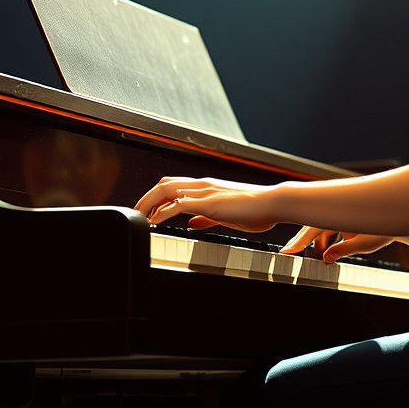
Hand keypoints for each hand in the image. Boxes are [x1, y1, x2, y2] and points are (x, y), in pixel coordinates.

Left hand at [134, 177, 277, 232]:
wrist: (273, 203)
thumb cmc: (257, 210)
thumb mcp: (226, 215)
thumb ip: (207, 218)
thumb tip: (191, 223)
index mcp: (207, 187)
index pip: (173, 186)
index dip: (156, 197)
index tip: (146, 212)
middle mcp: (203, 185)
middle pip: (163, 184)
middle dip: (145, 199)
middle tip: (135, 214)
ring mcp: (205, 191)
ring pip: (166, 189)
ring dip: (149, 203)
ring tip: (139, 217)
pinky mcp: (208, 202)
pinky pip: (178, 204)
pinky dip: (163, 212)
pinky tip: (156, 222)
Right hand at [280, 226, 394, 264]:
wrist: (395, 223)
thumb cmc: (383, 230)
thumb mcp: (363, 244)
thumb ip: (343, 250)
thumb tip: (326, 258)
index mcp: (339, 215)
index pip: (313, 228)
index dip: (298, 241)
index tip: (287, 251)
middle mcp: (336, 213)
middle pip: (313, 227)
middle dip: (303, 242)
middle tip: (290, 253)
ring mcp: (339, 216)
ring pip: (320, 230)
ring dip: (318, 244)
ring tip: (316, 259)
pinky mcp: (343, 220)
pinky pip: (328, 230)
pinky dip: (326, 241)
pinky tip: (326, 253)